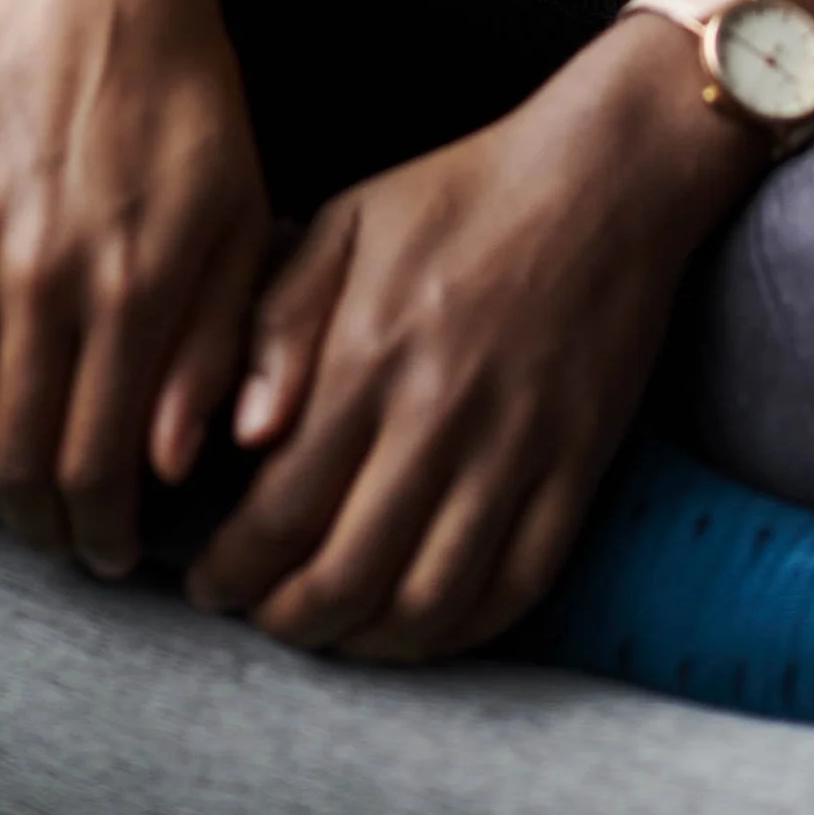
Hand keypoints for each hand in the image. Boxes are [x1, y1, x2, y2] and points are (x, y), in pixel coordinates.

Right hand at [0, 0, 270, 578]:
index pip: (98, 463)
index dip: (95, 529)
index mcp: (140, 282)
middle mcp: (49, 269)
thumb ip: (220, 344)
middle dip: (26, 521)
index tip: (101, 550)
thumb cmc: (188, 97)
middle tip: (39, 532)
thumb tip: (182, 464)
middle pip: (11, 457)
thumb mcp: (241, 212)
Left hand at [186, 13, 759, 661]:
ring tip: (334, 630)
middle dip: (287, 620)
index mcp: (369, 355)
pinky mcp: (578, 467)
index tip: (208, 583)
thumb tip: (241, 434)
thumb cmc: (463, 191)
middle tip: (262, 616)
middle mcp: (439, 417)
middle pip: (346, 577)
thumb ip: (280, 323)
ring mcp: (515, 450)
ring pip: (428, 602)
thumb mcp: (347, 221)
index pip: (280, 511)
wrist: (605, 173)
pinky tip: (421, 623)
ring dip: (368, 641)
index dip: (232, 570)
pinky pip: (516, 587)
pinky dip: (461, 631)